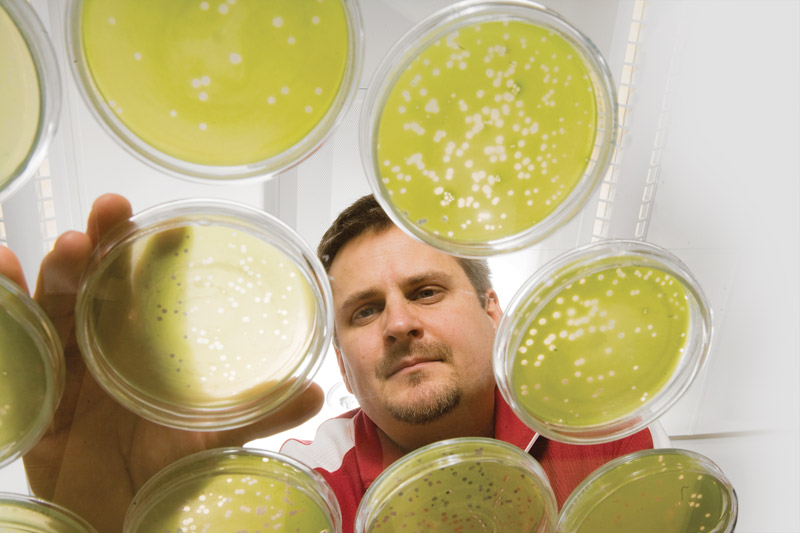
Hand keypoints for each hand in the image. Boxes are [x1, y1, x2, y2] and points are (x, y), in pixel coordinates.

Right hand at [0, 194, 323, 532]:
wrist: (119, 517)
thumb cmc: (162, 470)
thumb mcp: (213, 438)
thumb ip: (258, 412)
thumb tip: (317, 392)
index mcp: (148, 348)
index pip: (153, 290)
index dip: (160, 256)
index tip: (176, 229)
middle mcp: (105, 346)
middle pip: (101, 282)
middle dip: (104, 243)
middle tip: (112, 210)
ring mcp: (66, 364)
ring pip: (58, 304)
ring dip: (59, 270)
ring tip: (68, 245)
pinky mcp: (34, 388)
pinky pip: (15, 341)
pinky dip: (4, 305)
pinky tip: (1, 267)